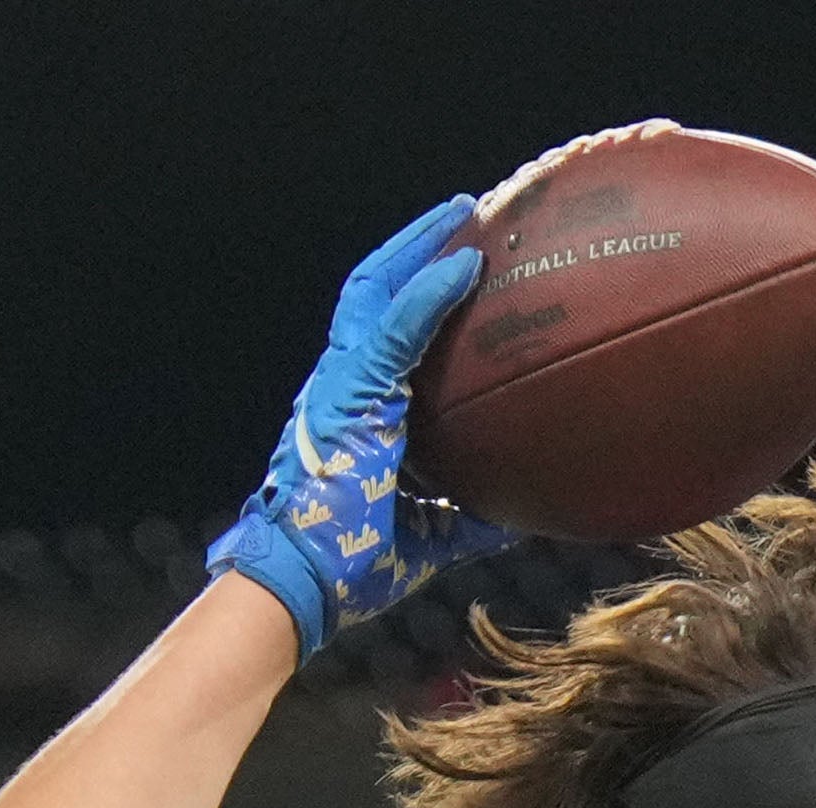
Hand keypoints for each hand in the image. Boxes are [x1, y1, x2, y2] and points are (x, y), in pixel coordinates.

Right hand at [207, 192, 511, 649]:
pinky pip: (396, 329)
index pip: (379, 330)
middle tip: (463, 217)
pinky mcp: (351, 394)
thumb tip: (517, 516)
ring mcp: (340, 384)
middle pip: (372, 292)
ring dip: (419, 247)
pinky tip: (467, 265)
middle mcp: (339, 385)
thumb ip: (466, 518)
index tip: (455, 263)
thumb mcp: (424, 537)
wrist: (298, 585)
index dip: (411, 290)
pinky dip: (431, 293)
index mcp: (351, 410)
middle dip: (414, 248)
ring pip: (375, 290)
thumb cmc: (346, 568)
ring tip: (464, 215)